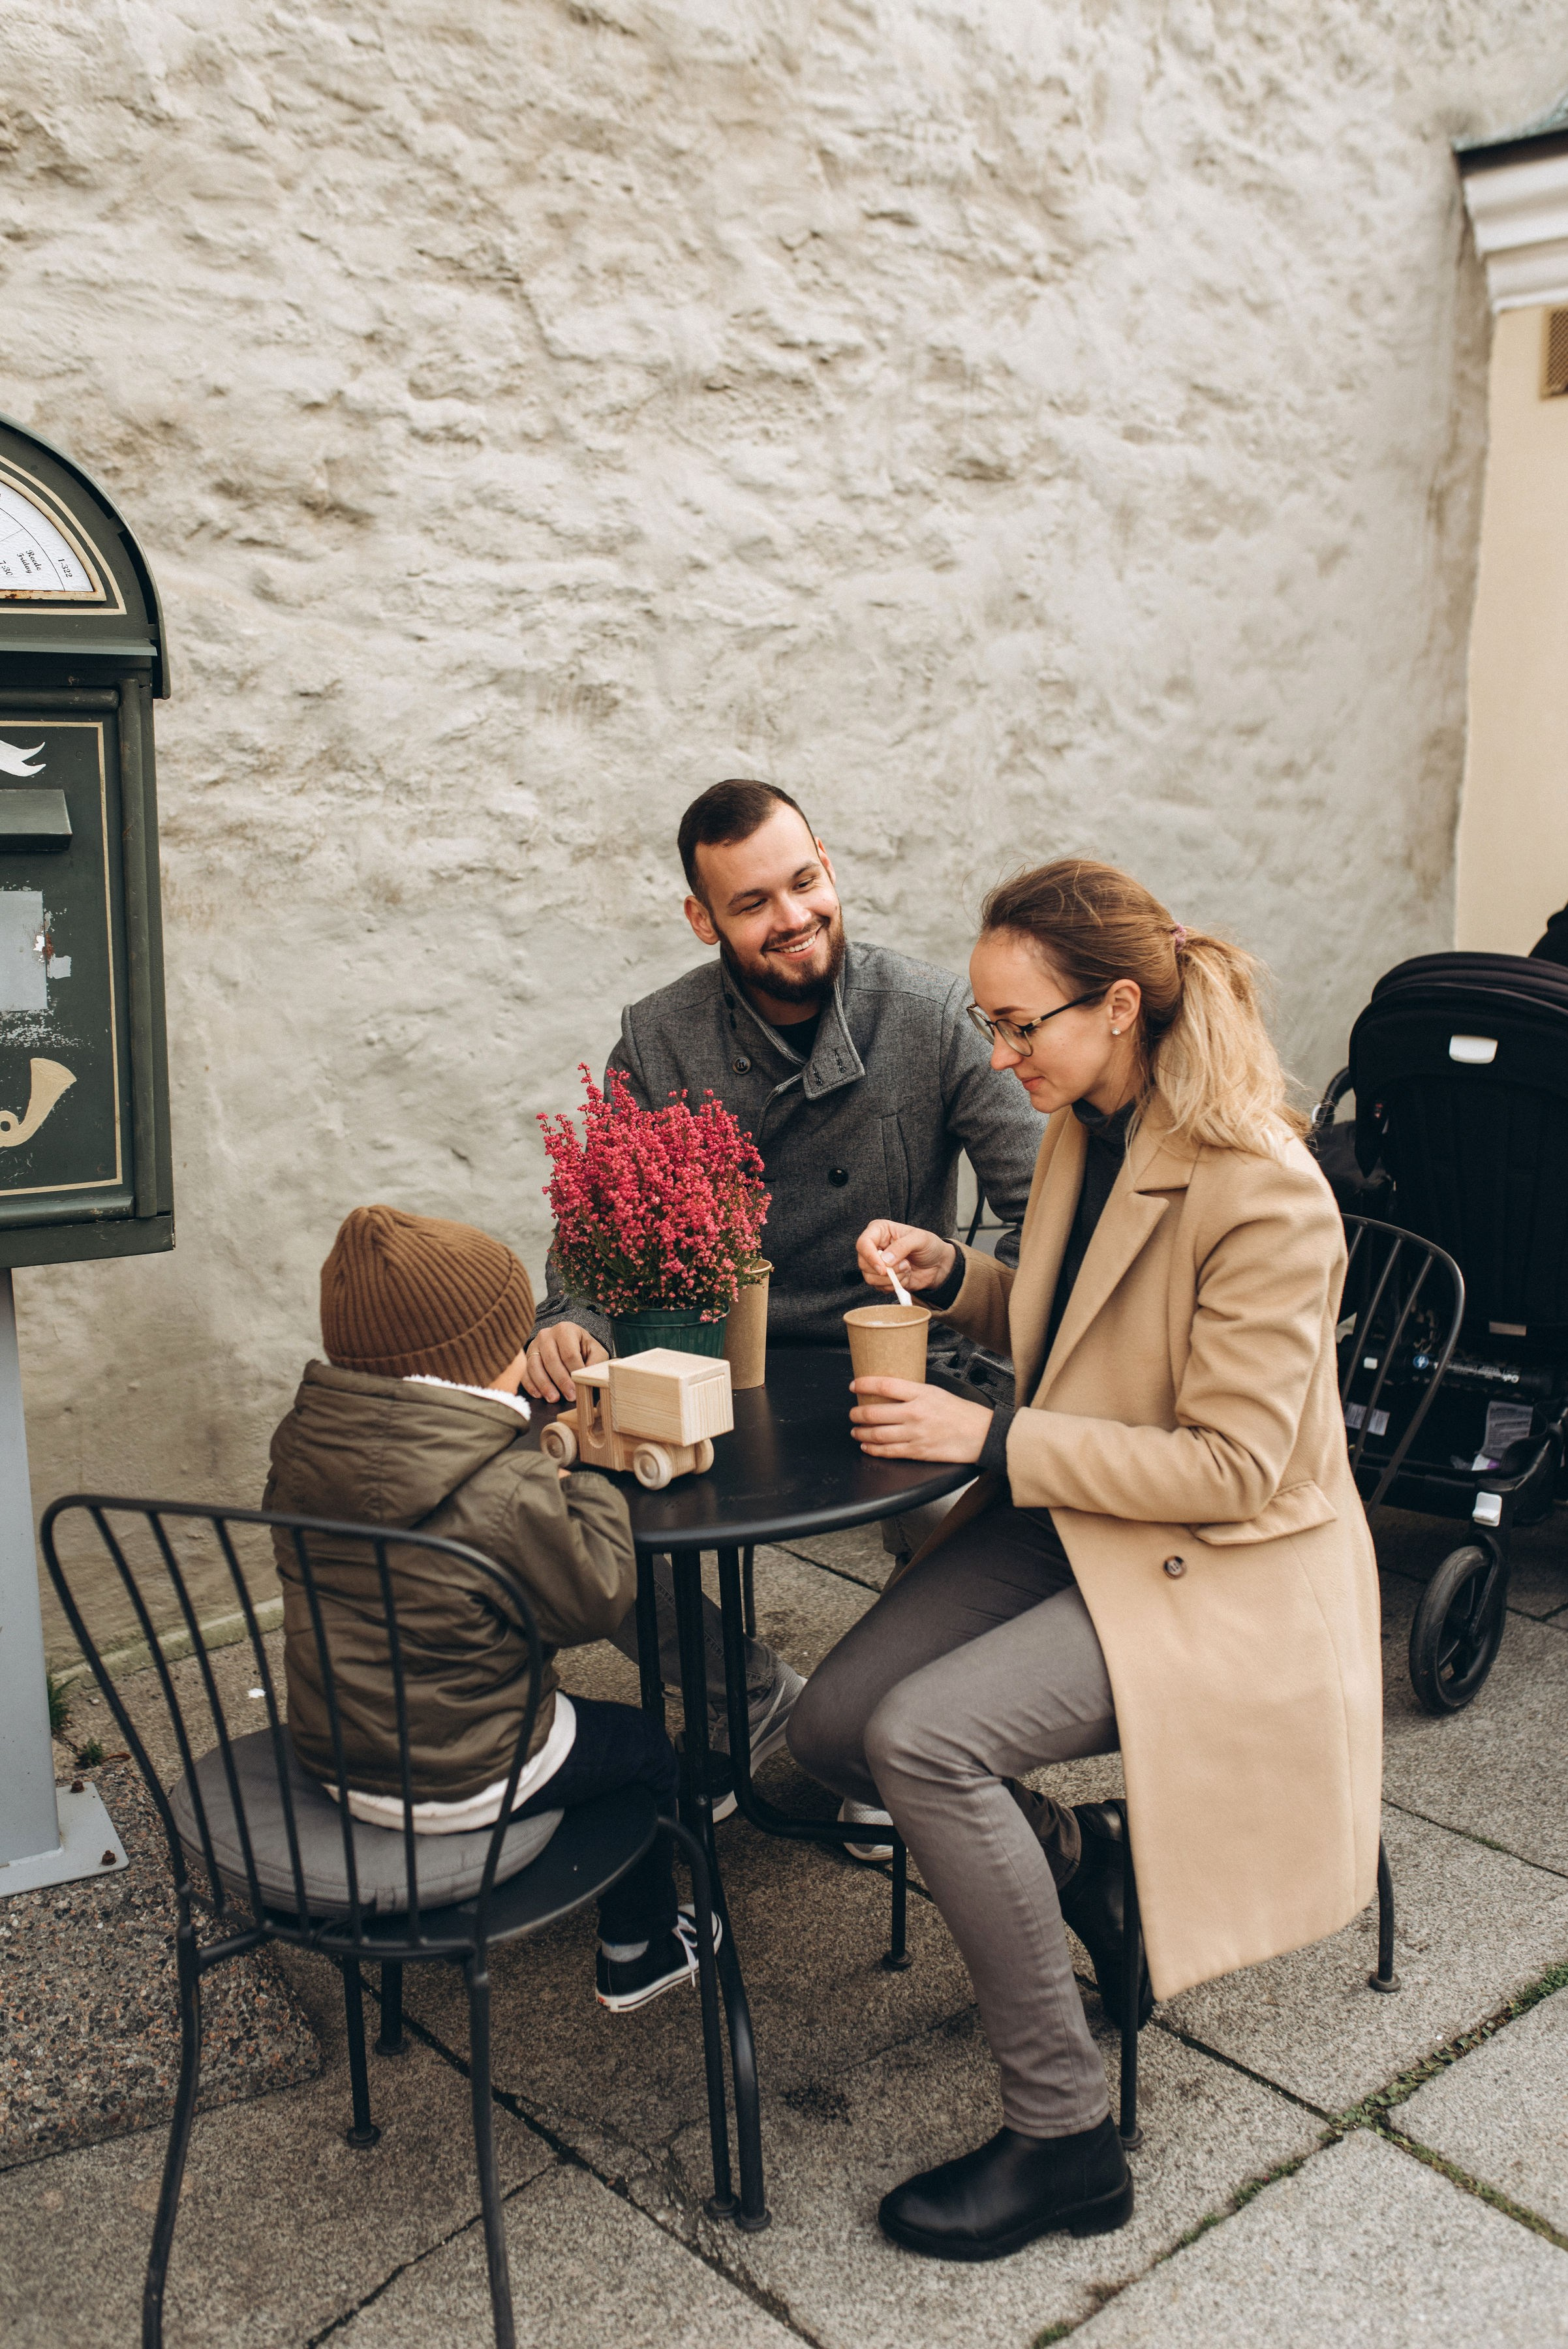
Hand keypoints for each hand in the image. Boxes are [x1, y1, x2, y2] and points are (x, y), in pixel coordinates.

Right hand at [521, 1321, 608, 1402]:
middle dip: (561, 1381)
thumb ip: (595, 1362)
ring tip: (554, 1398)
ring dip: (544, 1385)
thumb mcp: (594, 1350)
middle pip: (552, 1360)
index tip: (580, 1386)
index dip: (574, 1372)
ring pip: (535, 1366)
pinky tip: (538, 1394)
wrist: (567, 1341)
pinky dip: (530, 1385)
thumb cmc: (581, 1347)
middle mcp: (546, 1335)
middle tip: (570, 1396)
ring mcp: (534, 1346)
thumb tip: (588, 1377)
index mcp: (565, 1330)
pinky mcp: (526, 1357)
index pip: (569, 1354)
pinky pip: (525, 1372)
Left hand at [849, 1377, 992, 1461]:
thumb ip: (914, 1393)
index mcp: (921, 1394)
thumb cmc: (962, 1413)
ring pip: (877, 1434)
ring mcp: (915, 1434)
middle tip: (853, 1413)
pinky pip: (888, 1451)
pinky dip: (872, 1449)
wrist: (981, 1435)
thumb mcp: (937, 1393)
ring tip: (856, 1431)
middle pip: (875, 1412)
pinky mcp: (917, 1451)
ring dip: (861, 1433)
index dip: (864, 1384)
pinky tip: (866, 1446)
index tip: (854, 1385)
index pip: (884, 1385)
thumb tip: (890, 1392)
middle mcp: (915, 1413)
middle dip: (857, 1413)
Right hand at [854, 1219, 957, 1296]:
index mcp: (879, 1231)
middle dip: (887, 1270)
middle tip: (906, 1265)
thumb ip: (902, 1246)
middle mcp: (874, 1247)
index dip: (870, 1257)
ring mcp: (877, 1264)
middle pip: (863, 1264)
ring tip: (907, 1269)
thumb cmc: (929, 1246)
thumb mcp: (920, 1239)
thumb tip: (885, 1260)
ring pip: (871, 1278)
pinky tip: (906, 1277)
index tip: (883, 1269)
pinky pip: (880, 1287)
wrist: (938, 1264)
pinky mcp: (882, 1278)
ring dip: (893, 1278)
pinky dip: (895, 1285)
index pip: (863, 1244)